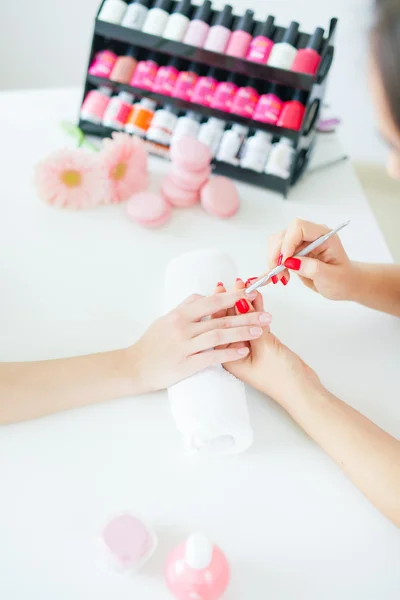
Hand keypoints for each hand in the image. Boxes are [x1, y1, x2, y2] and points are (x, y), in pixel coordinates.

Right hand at [125, 290, 272, 393]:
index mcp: (179, 314)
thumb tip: (205, 296)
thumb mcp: (165, 319)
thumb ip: (186, 307)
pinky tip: (244, 351)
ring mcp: (184, 346)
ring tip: (261, 331)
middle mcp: (182, 327)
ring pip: (219, 336)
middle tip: (267, 316)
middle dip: (247, 316)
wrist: (134, 367)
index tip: (251, 295)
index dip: (233, 297)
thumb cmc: (151, 344)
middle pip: (220, 318)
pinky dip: (229, 353)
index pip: (211, 302)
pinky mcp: (186, 364)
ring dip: (242, 332)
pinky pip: (212, 357)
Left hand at [214, 279, 318, 406]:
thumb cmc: (281, 377)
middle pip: (230, 321)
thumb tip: (240, 300)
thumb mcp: (264, 348)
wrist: (303, 390)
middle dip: (232, 301)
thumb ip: (252, 324)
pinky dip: (257, 310)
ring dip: (246, 303)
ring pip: (244, 320)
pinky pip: (257, 323)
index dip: (220, 305)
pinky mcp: (263, 345)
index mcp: (229, 357)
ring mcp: (249, 348)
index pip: (221, 326)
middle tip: (233, 282)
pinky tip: (257, 295)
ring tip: (245, 283)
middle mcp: (235, 352)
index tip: (221, 288)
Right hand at [266, 219, 353, 300]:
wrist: (343, 283)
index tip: (285, 261)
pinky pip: (276, 253)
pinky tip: (275, 277)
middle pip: (284, 235)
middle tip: (279, 274)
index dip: (288, 242)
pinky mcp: (293, 251)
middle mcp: (310, 235)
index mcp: (323, 235)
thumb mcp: (331, 278)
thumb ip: (312, 268)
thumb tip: (291, 262)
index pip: (299, 227)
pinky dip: (273, 265)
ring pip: (276, 243)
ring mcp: (300, 243)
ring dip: (274, 260)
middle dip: (277, 254)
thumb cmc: (342, 279)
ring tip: (282, 277)